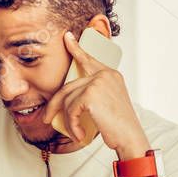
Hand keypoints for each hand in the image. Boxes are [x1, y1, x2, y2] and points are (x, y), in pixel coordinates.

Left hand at [42, 31, 148, 157]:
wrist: (131, 138)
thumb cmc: (120, 126)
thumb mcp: (108, 104)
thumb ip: (93, 94)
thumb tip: (70, 97)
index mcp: (111, 74)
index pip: (89, 59)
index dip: (76, 49)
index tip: (67, 38)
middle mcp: (105, 74)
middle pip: (68, 86)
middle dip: (55, 104)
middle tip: (46, 117)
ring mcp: (98, 82)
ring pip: (67, 99)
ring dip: (67, 120)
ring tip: (75, 133)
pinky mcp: (91, 95)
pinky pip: (70, 110)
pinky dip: (72, 126)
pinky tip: (79, 135)